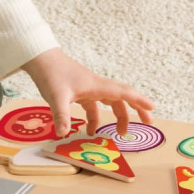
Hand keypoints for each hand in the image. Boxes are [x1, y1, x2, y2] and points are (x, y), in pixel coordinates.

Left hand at [21, 48, 153, 136]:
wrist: (40, 58)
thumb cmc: (51, 74)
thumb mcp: (57, 97)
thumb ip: (62, 116)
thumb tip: (63, 134)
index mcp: (97, 86)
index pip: (124, 93)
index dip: (139, 101)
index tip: (153, 109)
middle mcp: (96, 86)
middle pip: (122, 98)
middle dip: (135, 111)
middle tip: (147, 123)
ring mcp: (88, 88)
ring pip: (109, 102)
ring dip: (116, 116)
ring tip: (119, 133)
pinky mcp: (79, 90)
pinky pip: (94, 105)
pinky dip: (96, 118)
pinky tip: (90, 130)